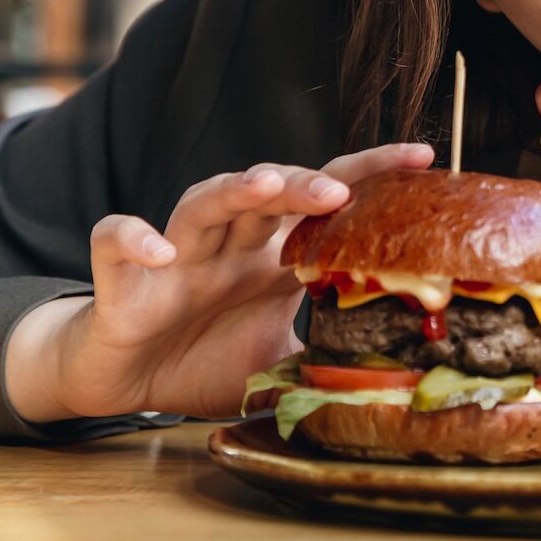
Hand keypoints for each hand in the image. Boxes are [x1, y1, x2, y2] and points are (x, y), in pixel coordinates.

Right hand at [4, 142, 434, 423]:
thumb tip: (393, 371)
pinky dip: (134, 238)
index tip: (423, 159)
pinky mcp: (120, 280)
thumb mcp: (274, 362)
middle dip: (306, 183)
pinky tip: (160, 250)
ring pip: (204, 202)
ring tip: (268, 186)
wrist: (119, 382)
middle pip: (269, 194)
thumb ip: (323, 355)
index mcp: (268, 258)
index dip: (369, 176)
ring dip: (235, 189)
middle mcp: (228, 245)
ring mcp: (175, 256)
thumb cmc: (197, 360)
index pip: (325, 203)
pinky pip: (117, 241)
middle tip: (341, 190)